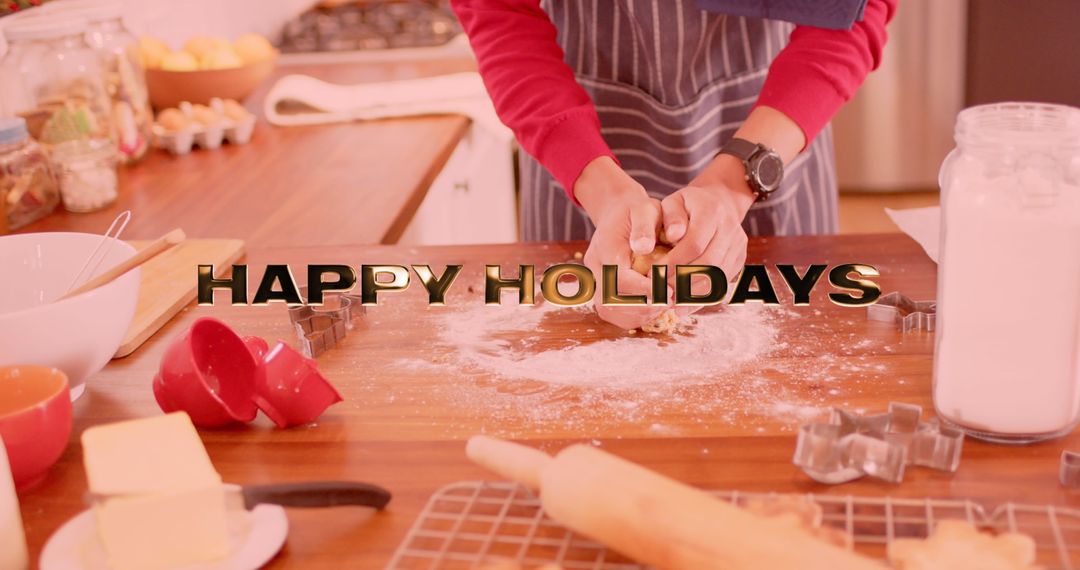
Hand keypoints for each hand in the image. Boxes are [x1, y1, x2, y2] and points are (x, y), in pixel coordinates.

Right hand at [575, 157, 668, 329]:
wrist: (618, 213)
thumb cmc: (636, 211)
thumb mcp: (644, 208)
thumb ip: (644, 226)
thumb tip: (643, 247)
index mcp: (604, 248)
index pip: (618, 279)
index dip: (644, 290)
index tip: (669, 291)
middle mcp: (594, 267)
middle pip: (610, 301)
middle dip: (642, 306)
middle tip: (669, 301)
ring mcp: (594, 280)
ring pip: (609, 311)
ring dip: (638, 314)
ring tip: (663, 305)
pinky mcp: (601, 290)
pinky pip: (612, 313)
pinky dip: (633, 315)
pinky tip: (653, 306)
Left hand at [660, 153, 755, 315]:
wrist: (719, 201)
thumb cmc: (687, 204)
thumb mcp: (673, 202)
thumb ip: (670, 217)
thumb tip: (672, 235)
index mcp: (711, 211)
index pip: (694, 243)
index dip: (673, 263)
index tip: (653, 276)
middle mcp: (730, 228)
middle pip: (708, 263)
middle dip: (681, 282)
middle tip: (659, 294)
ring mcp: (738, 245)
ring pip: (718, 277)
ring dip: (692, 295)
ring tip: (670, 305)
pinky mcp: (740, 259)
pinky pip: (723, 283)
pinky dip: (703, 297)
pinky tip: (684, 306)